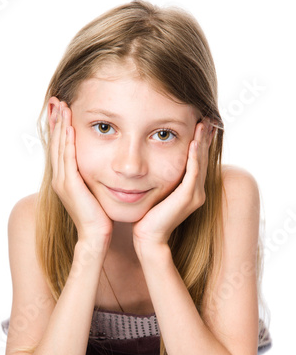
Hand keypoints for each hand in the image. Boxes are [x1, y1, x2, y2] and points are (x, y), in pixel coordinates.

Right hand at [50, 99, 113, 244]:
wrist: (96, 235)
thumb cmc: (99, 216)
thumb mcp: (94, 190)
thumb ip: (93, 176)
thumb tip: (102, 164)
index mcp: (64, 179)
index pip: (60, 147)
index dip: (59, 127)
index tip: (62, 109)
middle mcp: (60, 178)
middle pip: (56, 143)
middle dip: (56, 121)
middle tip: (57, 100)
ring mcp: (63, 182)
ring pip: (59, 147)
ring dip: (60, 126)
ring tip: (62, 106)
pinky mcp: (70, 185)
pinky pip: (68, 159)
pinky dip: (67, 142)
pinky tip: (70, 128)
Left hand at [132, 120, 213, 255]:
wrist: (148, 237)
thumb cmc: (148, 216)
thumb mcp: (157, 192)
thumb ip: (162, 179)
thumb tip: (153, 163)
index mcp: (192, 190)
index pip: (198, 161)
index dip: (200, 142)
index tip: (200, 123)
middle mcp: (198, 192)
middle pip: (203, 158)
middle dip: (205, 137)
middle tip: (206, 117)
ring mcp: (195, 195)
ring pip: (201, 163)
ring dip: (202, 142)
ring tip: (203, 124)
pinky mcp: (188, 197)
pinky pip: (193, 173)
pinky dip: (194, 157)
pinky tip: (194, 142)